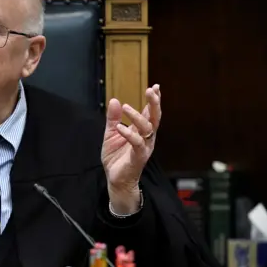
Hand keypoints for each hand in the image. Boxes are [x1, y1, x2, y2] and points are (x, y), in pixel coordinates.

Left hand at [101, 84, 161, 211]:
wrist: (115, 179)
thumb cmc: (116, 157)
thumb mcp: (111, 134)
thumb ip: (113, 118)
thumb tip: (114, 100)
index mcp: (142, 131)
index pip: (150, 113)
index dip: (154, 100)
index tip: (155, 87)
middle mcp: (147, 138)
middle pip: (155, 118)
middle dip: (154, 104)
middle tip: (151, 91)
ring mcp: (144, 147)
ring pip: (147, 129)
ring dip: (138, 117)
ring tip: (126, 107)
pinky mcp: (138, 157)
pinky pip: (137, 144)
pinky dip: (129, 134)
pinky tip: (120, 128)